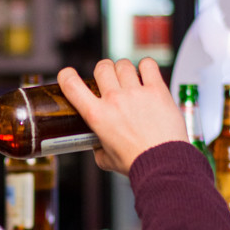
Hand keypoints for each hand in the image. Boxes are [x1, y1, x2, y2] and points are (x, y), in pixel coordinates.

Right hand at [57, 57, 187, 174]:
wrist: (163, 164)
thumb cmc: (137, 163)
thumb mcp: (106, 159)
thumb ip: (98, 149)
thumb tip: (98, 146)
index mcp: (97, 116)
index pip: (71, 85)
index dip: (66, 75)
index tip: (68, 76)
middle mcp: (114, 100)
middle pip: (102, 67)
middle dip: (104, 71)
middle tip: (110, 81)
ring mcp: (136, 93)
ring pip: (124, 64)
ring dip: (124, 70)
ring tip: (130, 80)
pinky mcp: (157, 90)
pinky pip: (148, 65)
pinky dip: (145, 66)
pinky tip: (146, 75)